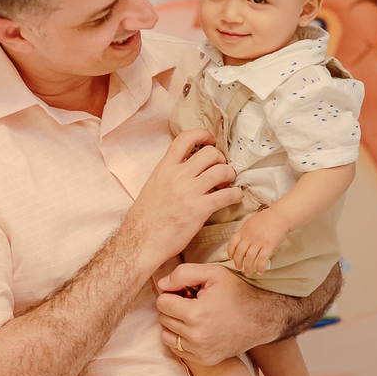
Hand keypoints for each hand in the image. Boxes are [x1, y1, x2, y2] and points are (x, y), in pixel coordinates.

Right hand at [122, 130, 241, 272]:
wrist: (140, 241)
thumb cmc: (144, 218)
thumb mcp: (152, 186)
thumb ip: (169, 174)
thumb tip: (186, 168)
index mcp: (164, 168)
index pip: (185, 138)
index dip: (203, 134)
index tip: (211, 141)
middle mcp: (177, 175)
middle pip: (210, 153)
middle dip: (220, 160)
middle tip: (219, 170)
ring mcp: (189, 192)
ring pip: (222, 170)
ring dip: (230, 176)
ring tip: (226, 184)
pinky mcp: (200, 209)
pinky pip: (227, 195)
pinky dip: (235, 194)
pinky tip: (234, 197)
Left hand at [155, 263, 280, 364]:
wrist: (261, 318)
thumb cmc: (236, 292)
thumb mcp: (213, 273)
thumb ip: (183, 274)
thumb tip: (161, 285)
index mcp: (196, 313)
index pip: (162, 303)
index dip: (172, 294)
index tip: (185, 292)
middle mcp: (196, 336)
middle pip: (163, 319)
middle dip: (173, 308)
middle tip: (191, 302)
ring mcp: (200, 351)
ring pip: (167, 336)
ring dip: (174, 324)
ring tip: (192, 316)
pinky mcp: (204, 360)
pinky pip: (177, 350)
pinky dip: (181, 338)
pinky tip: (196, 328)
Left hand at [227, 208, 289, 276]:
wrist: (280, 215)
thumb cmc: (267, 218)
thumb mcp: (251, 222)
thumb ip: (245, 232)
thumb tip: (241, 241)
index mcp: (244, 230)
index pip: (232, 243)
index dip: (230, 252)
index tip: (231, 258)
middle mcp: (249, 236)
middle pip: (239, 253)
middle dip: (237, 263)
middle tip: (239, 268)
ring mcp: (259, 241)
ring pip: (249, 258)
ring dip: (247, 268)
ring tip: (248, 273)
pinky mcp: (269, 245)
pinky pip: (262, 259)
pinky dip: (259, 267)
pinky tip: (259, 272)